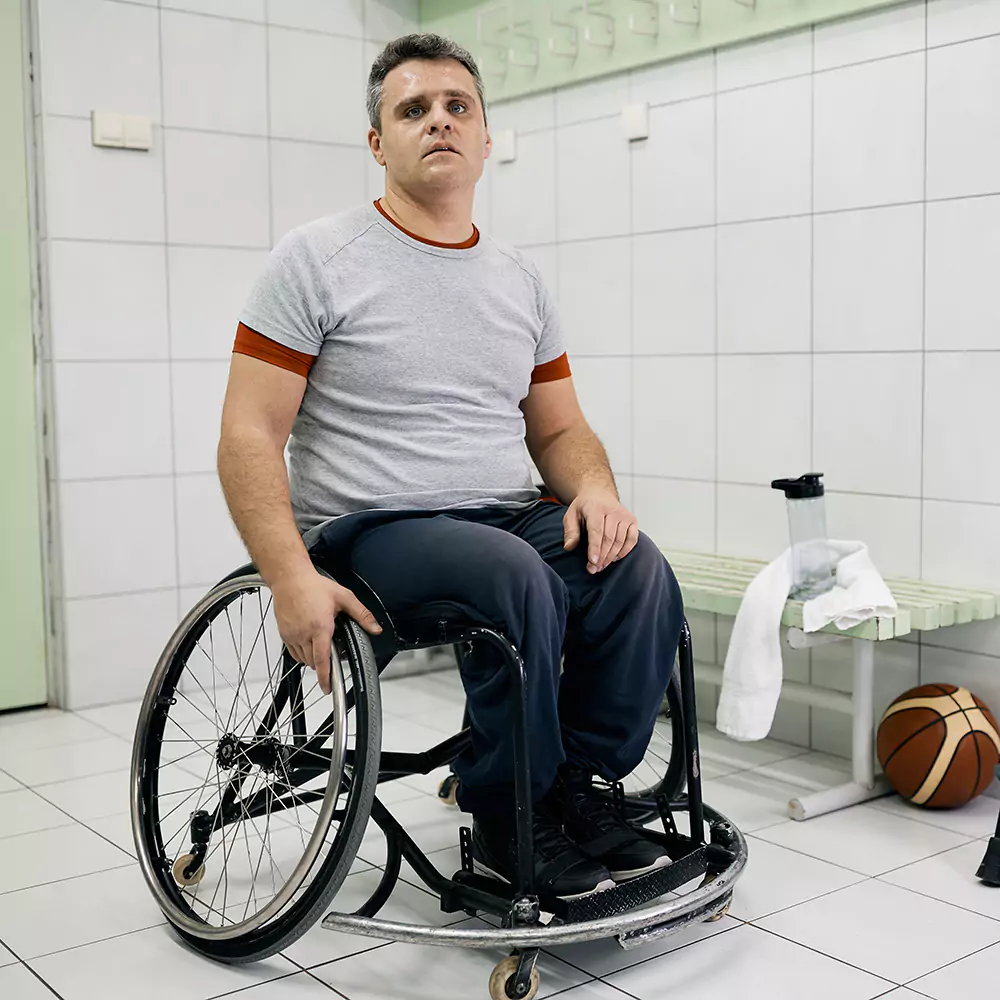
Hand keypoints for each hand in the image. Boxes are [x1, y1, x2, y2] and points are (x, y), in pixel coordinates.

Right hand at [271, 569, 381, 694]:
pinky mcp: (284, 634)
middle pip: (314, 661)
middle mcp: (303, 633)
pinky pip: (294, 652)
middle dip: (325, 661)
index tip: (328, 688)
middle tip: (333, 646)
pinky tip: (309, 640)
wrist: (289, 578)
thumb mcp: (344, 597)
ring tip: (321, 639)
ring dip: (313, 657)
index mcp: (320, 627)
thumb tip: (375, 628)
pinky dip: (302, 653)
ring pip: (303, 659)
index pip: (322, 659)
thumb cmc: (313, 585)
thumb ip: (362, 615)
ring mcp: (291, 635)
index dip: (326, 676)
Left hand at [562, 489, 639, 573]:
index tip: (592, 562)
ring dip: (611, 557)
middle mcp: (613, 510)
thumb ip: (570, 531)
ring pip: (620, 541)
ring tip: (600, 567)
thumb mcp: (571, 515)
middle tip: (593, 569)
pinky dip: (624, 552)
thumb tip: (569, 547)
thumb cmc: (584, 507)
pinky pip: (632, 540)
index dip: (595, 548)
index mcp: (595, 508)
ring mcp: (624, 515)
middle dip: (601, 557)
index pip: (596, 531)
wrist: (598, 493)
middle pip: (609, 538)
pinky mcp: (632, 520)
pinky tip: (614, 559)